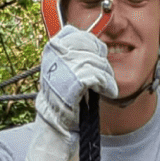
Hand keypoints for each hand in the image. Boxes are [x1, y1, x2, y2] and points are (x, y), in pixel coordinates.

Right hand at [26, 26, 112, 160]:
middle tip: (104, 74)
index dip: (91, 43)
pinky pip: (96, 76)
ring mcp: (61, 69)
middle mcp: (54, 57)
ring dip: (106, 75)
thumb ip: (74, 57)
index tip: (98, 54)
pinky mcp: (72, 83)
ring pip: (95, 62)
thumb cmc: (63, 101)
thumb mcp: (64, 72)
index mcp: (51, 51)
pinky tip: (108, 91)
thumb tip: (93, 43)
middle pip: (88, 46)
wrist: (55, 127)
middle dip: (101, 60)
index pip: (75, 34)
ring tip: (107, 85)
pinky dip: (106, 84)